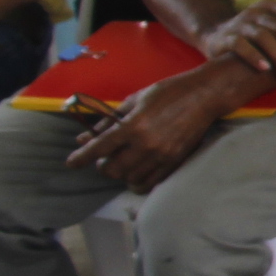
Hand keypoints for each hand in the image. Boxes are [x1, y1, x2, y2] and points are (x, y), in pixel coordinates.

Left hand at [68, 69, 238, 192]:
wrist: (205, 96)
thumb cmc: (168, 92)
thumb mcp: (134, 99)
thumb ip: (109, 120)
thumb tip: (84, 138)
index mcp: (133, 125)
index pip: (99, 148)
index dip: (80, 158)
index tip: (71, 163)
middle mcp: (146, 144)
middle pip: (112, 170)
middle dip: (102, 166)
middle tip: (105, 157)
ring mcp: (162, 155)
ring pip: (129, 179)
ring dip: (120, 173)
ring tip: (123, 163)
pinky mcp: (174, 161)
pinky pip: (149, 182)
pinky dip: (137, 181)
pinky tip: (136, 172)